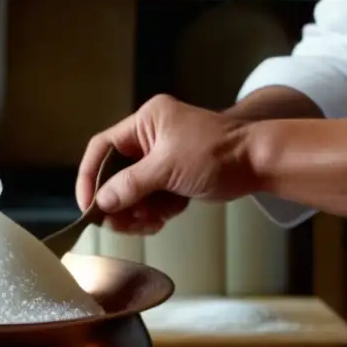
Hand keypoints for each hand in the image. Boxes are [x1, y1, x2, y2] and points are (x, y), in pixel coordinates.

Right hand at [75, 94, 255, 233]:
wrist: (258, 162)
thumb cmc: (218, 152)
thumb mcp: (167, 166)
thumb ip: (131, 184)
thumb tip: (102, 201)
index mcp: (145, 122)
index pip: (102, 147)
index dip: (89, 176)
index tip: (88, 203)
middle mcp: (150, 138)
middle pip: (115, 175)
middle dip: (117, 201)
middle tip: (118, 223)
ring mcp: (162, 160)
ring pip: (132, 192)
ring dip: (136, 212)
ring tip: (147, 223)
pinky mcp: (174, 178)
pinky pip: (150, 200)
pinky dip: (153, 214)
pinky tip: (161, 220)